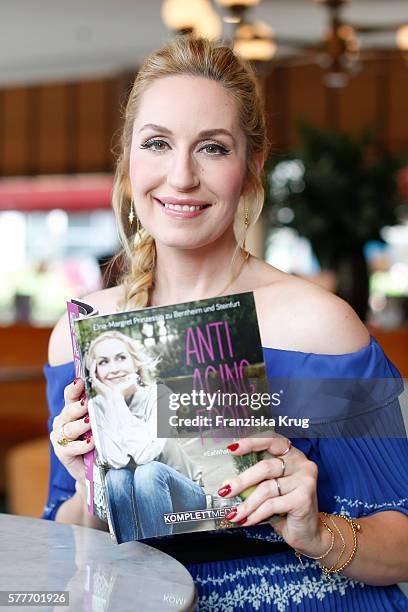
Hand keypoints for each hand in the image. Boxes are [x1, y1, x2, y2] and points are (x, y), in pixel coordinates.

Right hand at [50, 377, 94, 487]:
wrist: (95, 468)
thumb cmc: (99, 440)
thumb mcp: (101, 422)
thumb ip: (101, 410)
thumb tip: (114, 393)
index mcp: (71, 410)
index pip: (70, 395)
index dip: (74, 388)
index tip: (80, 381)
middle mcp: (63, 421)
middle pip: (69, 411)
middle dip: (78, 407)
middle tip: (87, 404)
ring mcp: (59, 437)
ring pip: (69, 428)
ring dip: (81, 426)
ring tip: (91, 423)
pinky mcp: (62, 453)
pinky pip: (72, 447)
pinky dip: (83, 445)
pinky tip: (91, 443)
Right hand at [89, 361, 138, 399]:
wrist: (117, 398)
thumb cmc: (122, 392)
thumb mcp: (127, 383)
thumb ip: (131, 379)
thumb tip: (136, 375)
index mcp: (105, 385)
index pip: (101, 376)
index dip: (101, 369)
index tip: (104, 363)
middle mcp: (99, 385)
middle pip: (95, 374)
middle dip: (95, 367)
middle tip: (97, 360)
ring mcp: (97, 384)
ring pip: (92, 373)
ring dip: (93, 366)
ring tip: (95, 359)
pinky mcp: (95, 382)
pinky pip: (92, 373)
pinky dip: (92, 367)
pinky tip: (95, 361)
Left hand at [219, 435, 325, 555]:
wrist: (307, 532)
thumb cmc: (285, 506)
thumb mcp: (271, 487)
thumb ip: (256, 479)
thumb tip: (227, 481)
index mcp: (291, 454)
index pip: (271, 440)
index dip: (251, 442)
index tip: (231, 448)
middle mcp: (301, 463)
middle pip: (265, 467)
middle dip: (241, 481)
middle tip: (224, 491)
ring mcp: (305, 479)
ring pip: (266, 488)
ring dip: (247, 504)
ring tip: (234, 514)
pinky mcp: (304, 498)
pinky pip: (272, 504)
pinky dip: (256, 514)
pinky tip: (247, 521)